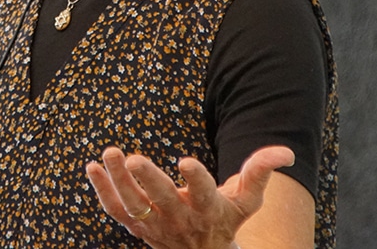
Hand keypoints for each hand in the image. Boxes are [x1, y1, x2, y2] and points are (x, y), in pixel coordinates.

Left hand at [85, 145, 294, 248]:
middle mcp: (180, 218)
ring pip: (133, 204)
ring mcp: (155, 223)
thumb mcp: (246, 200)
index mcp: (208, 209)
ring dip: (118, 180)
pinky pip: (115, 209)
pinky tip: (92, 168)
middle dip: (148, 179)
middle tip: (133, 158)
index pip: (203, 193)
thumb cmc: (225, 219)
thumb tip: (284, 152)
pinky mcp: (136, 225)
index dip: (196, 178)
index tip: (186, 161)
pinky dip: (102, 190)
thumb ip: (260, 172)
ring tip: (109, 153)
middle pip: (162, 199)